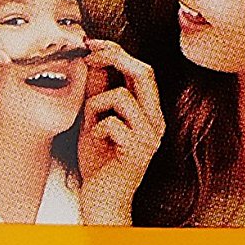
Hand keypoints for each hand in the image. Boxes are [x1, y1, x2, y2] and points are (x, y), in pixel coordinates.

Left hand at [77, 40, 164, 223]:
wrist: (102, 201)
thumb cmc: (98, 164)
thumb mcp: (94, 120)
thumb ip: (97, 93)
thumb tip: (91, 60)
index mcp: (149, 112)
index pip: (141, 69)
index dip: (117, 50)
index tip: (91, 43)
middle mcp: (156, 122)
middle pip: (143, 73)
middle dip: (113, 58)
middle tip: (89, 56)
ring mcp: (150, 137)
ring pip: (122, 97)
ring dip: (96, 105)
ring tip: (90, 123)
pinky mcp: (139, 152)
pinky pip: (112, 124)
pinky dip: (96, 129)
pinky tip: (96, 143)